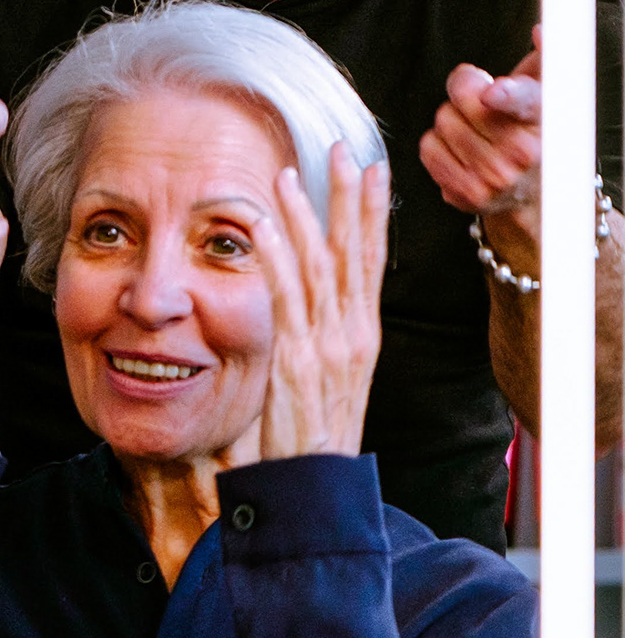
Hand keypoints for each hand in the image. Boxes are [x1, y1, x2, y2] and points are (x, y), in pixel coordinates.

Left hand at [254, 145, 388, 460]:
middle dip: (349, 197)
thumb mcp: (325, 382)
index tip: (373, 170)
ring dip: (304, 215)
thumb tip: (302, 312)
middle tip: (343, 150)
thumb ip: (317, 342)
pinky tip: (265, 225)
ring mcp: (328, 346)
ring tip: (289, 174)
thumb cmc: (313, 440)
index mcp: (362, 336)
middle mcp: (352, 334)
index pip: (369, 262)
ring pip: (319, 266)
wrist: (316, 487)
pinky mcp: (299, 361)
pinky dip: (276, 258)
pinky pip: (287, 299)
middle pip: (353, 251)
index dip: (372, 214)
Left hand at [419, 28, 541, 227]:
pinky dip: (438, 144)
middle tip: (482, 104)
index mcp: (544, 120)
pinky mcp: (467, 195)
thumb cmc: (536, 132)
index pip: (524, 103)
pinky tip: (461, 149)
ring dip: (452, 119)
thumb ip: (545, 57)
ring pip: (443, 122)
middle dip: (466, 93)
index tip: (491, 93)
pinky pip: (429, 150)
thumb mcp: (546, 93)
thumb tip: (541, 31)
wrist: (534, 190)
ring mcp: (493, 178)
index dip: (506, 95)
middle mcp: (521, 154)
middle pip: (463, 99)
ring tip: (475, 130)